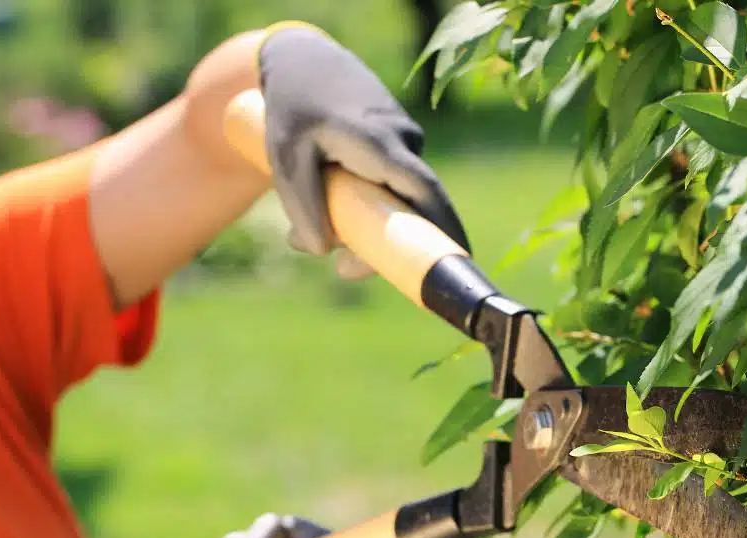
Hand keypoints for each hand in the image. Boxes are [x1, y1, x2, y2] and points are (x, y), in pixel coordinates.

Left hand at [257, 24, 468, 279]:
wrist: (305, 59)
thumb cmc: (294, 106)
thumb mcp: (285, 157)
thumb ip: (302, 206)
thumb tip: (321, 251)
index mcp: (381, 143)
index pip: (425, 192)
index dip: (445, 229)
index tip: (461, 261)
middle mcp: (403, 142)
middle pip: (413, 208)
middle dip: (388, 246)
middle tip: (343, 270)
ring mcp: (404, 143)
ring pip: (396, 200)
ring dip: (363, 226)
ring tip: (308, 234)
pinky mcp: (396, 148)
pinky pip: (390, 187)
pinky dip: (364, 207)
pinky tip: (324, 208)